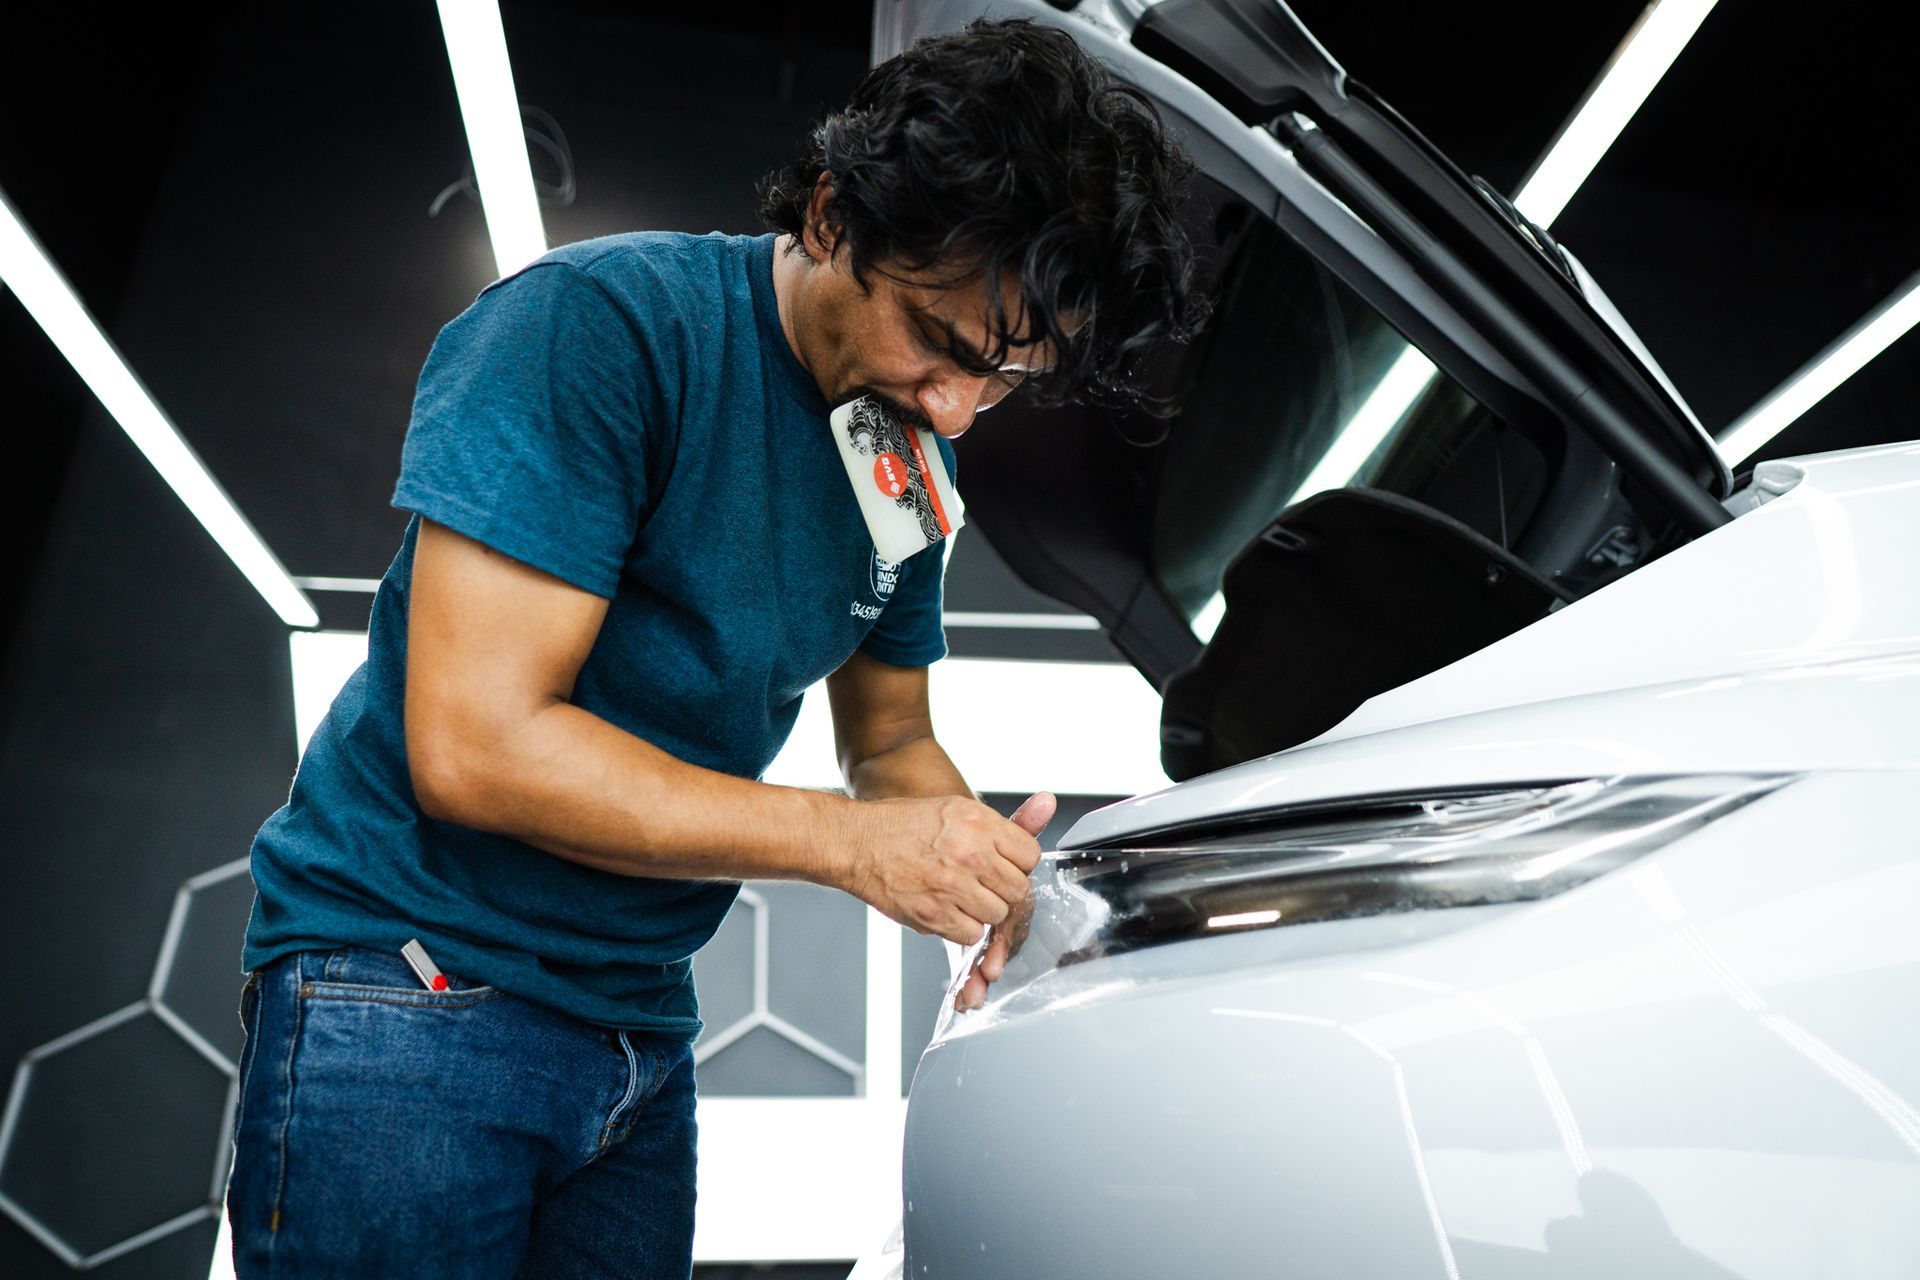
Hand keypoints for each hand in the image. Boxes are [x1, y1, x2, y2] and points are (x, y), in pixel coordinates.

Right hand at [841, 793, 1044, 945]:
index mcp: (979, 822)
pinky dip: (961, 928)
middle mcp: (970, 852)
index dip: (1016, 865)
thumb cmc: (905, 825)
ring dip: (982, 911)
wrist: (857, 842)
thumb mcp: (958, 810)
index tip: (1001, 865)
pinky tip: (945, 908)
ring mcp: (952, 885)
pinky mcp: (934, 913)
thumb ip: (1008, 820)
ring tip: (959, 894)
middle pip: (1018, 890)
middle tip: (979, 883)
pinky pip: (971, 935)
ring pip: (997, 915)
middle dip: (1002, 890)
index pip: (1029, 856)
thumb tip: (1049, 803)